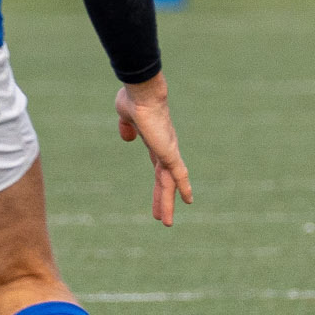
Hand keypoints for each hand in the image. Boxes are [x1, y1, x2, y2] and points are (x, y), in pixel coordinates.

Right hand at [115, 74, 192, 225]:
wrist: (143, 92)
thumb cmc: (134, 99)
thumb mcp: (125, 116)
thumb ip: (127, 127)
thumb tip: (128, 137)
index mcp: (154, 142)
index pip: (158, 168)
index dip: (158, 183)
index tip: (159, 193)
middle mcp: (165, 149)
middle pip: (165, 180)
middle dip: (162, 198)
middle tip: (163, 217)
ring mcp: (169, 152)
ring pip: (170, 184)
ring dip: (167, 203)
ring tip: (167, 222)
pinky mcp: (170, 153)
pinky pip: (179, 175)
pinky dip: (184, 188)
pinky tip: (189, 200)